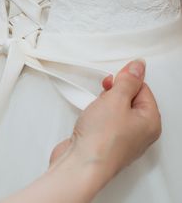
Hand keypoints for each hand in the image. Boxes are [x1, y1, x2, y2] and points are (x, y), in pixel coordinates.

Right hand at [49, 59, 161, 189]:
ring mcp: (121, 139)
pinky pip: (102, 122)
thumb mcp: (116, 99)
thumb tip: (138, 67)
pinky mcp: (103, 142)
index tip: (113, 79)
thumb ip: (127, 80)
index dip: (126, 80)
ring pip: (113, 110)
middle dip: (113, 93)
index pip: (143, 89)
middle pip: (128, 99)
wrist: (80, 164)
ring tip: (94, 111)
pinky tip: (88, 119)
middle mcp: (139, 132)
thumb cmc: (102, 140)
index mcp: (151, 121)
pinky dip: (93, 116)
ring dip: (101, 105)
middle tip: (104, 96)